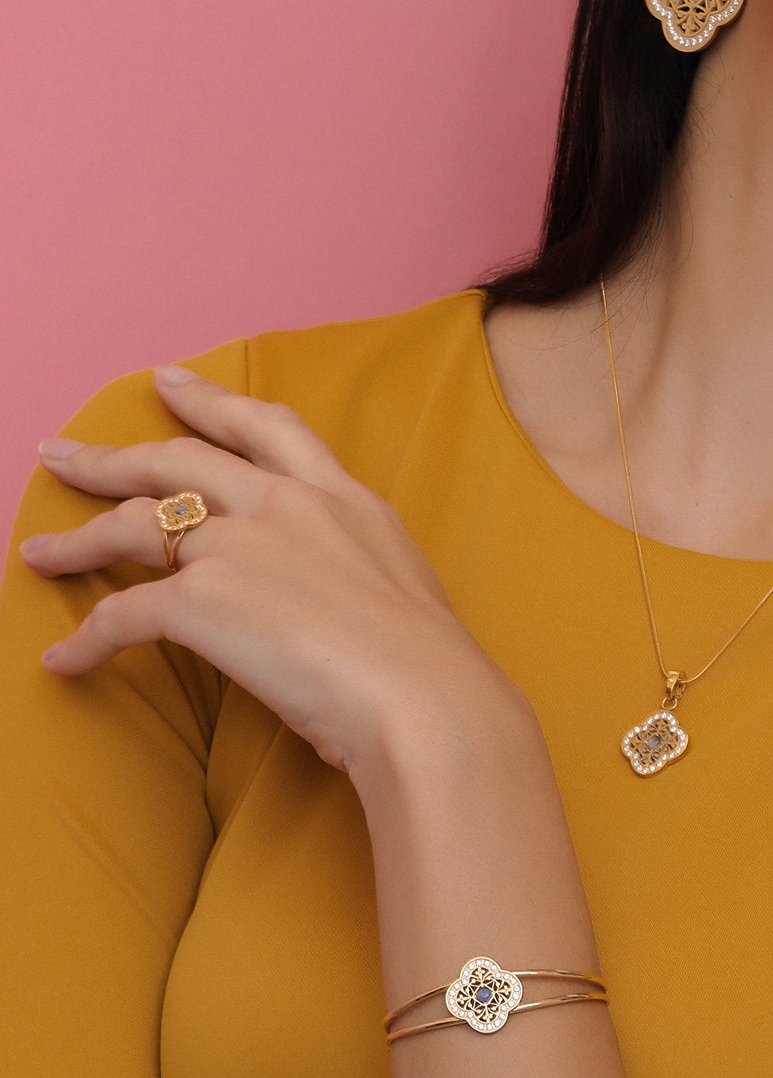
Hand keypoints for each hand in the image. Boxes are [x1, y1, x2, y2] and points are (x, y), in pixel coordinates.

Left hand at [19, 363, 530, 789]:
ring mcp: (239, 547)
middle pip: (178, 459)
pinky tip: (64, 659)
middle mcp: (284, 504)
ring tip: (37, 551)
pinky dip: (86, 640)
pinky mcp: (202, 602)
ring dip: (77, 538)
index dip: (210, 401)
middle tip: (66, 451)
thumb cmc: (429, 662)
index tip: (169, 381)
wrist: (423, 696)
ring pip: (134, 524)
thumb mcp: (401, 580)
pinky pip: (121, 615)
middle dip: (113, 455)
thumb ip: (353, 564)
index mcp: (339, 496)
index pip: (265, 427)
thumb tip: (331, 593)